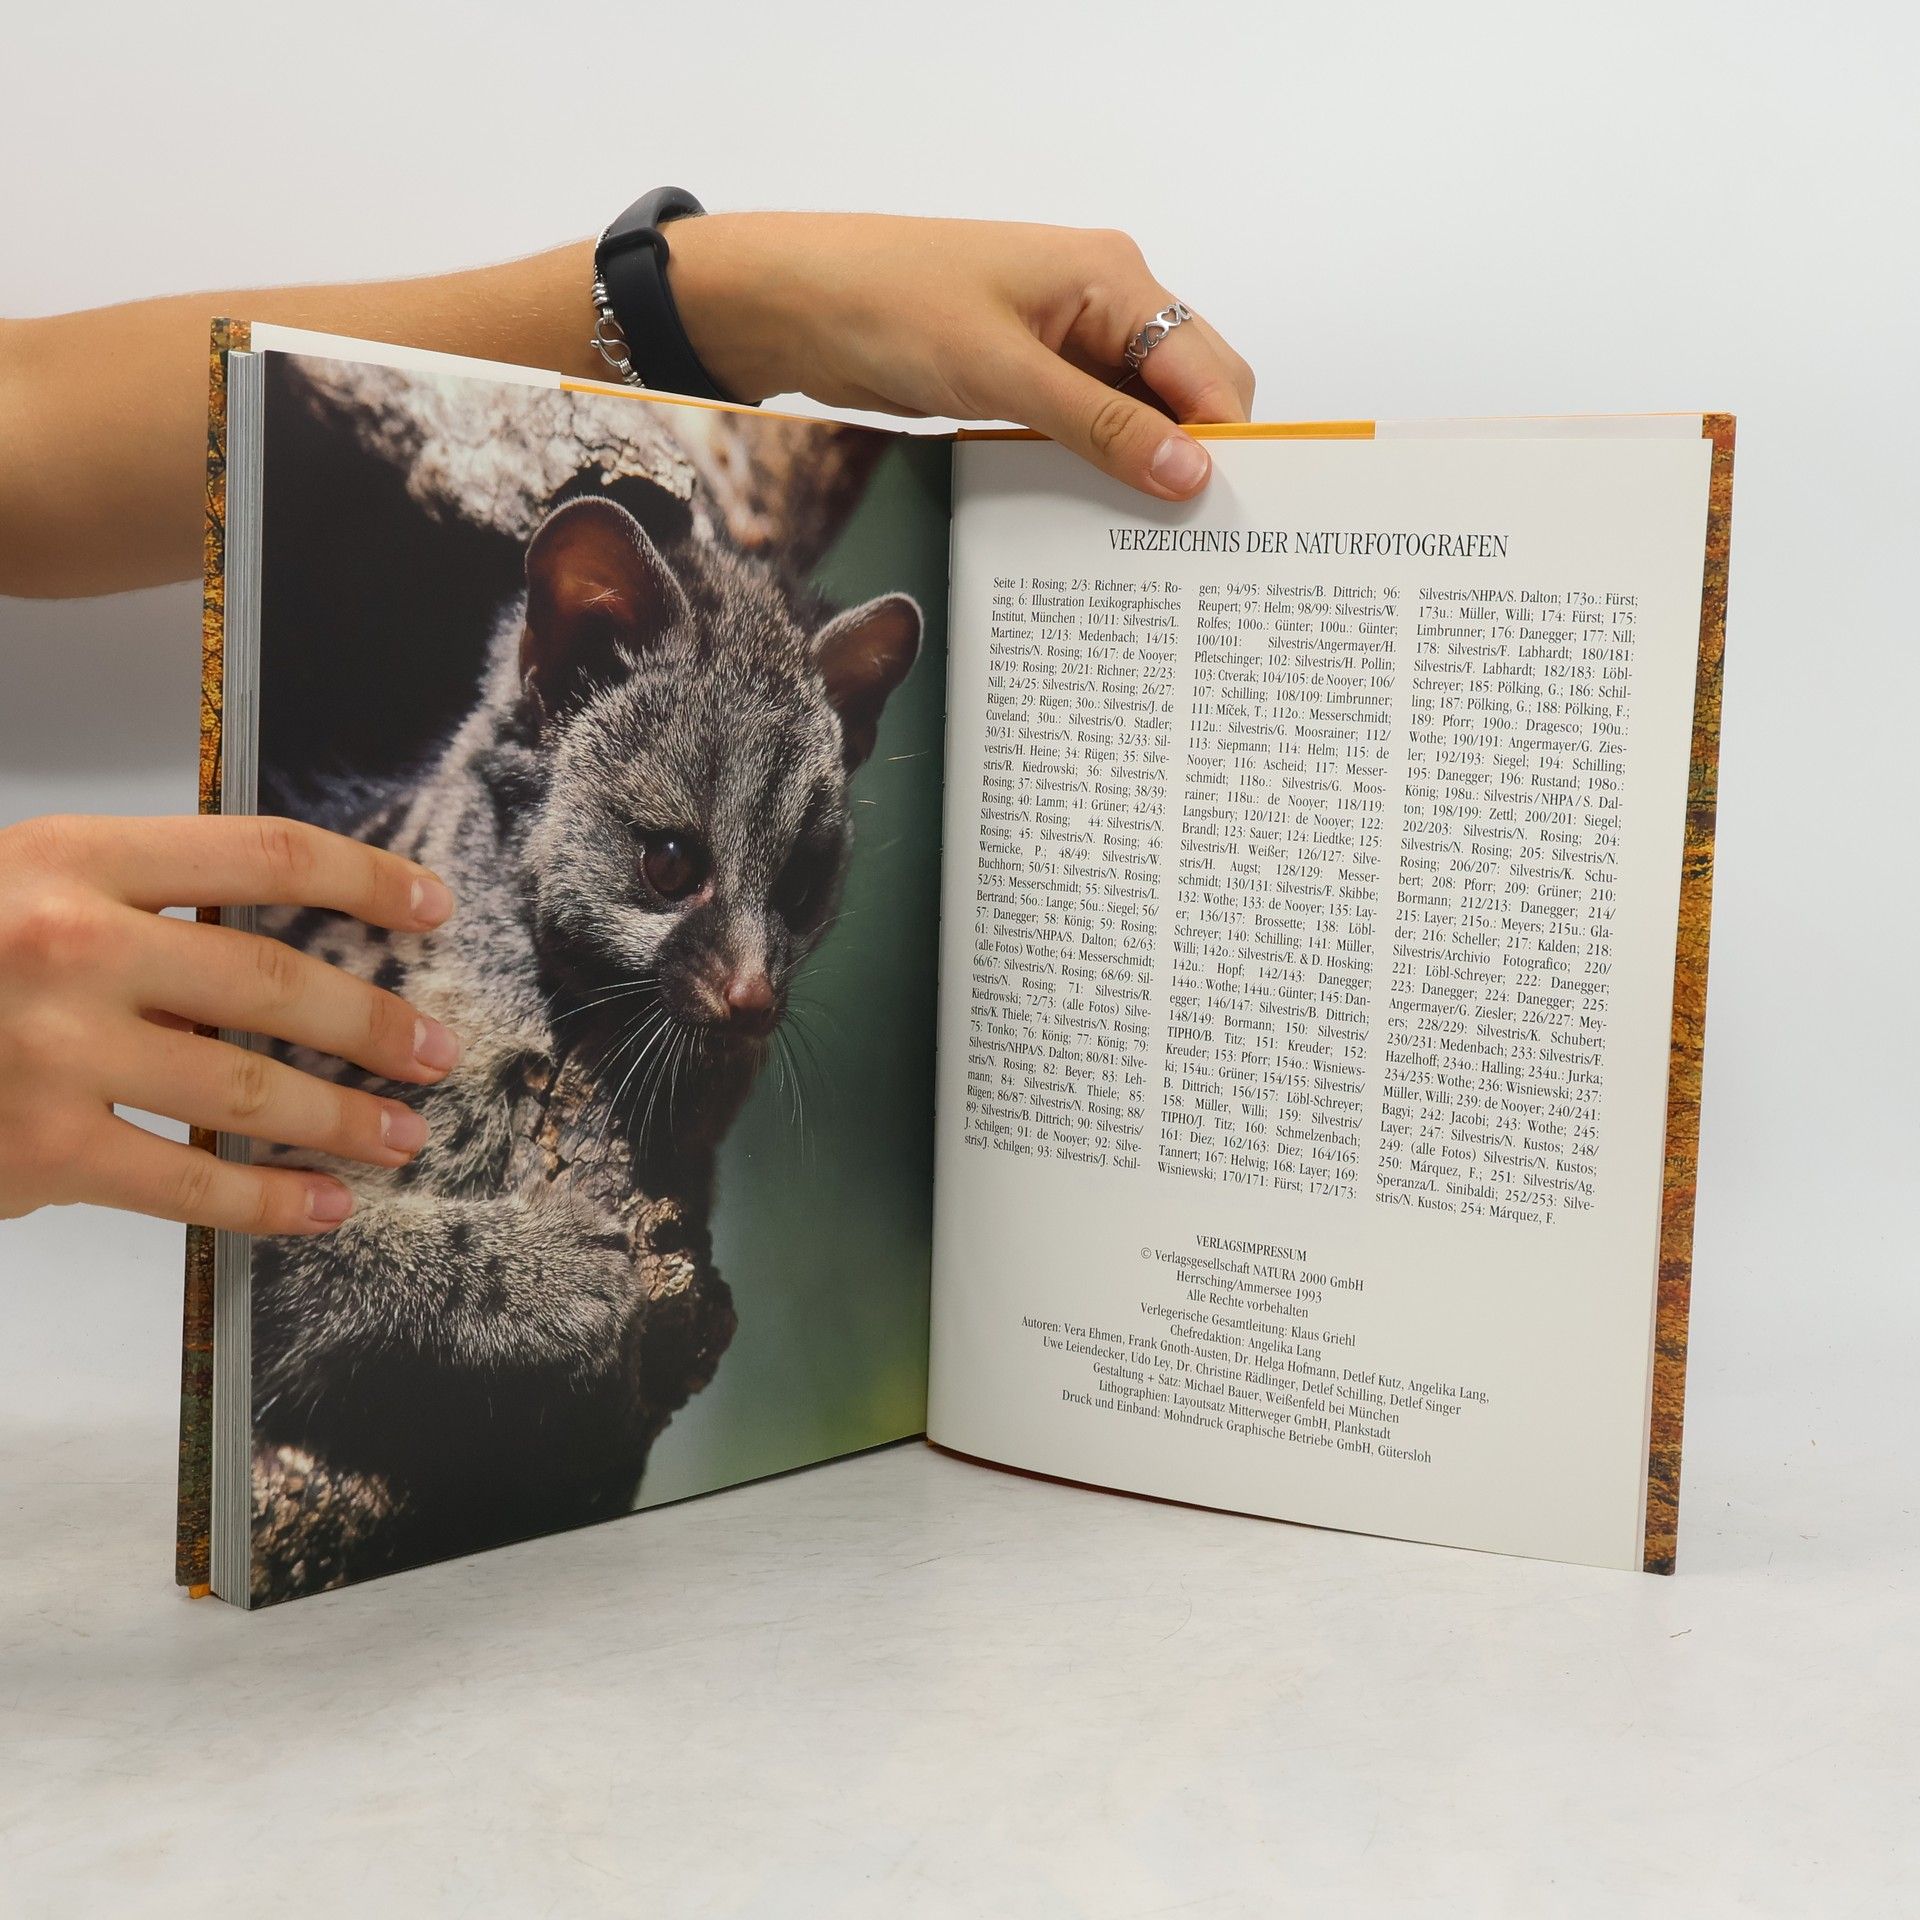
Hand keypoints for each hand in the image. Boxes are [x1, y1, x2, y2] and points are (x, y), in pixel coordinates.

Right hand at [0, 814, 461, 1234]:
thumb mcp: (21, 891)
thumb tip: (283, 953)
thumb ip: (138, 907)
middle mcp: (70, 945)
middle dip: (376, 1023)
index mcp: (71, 858)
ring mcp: (54, 1051)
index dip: (364, 880)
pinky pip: (189, 1181)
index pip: (260, 854)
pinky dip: (272, 1200)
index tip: (430, 909)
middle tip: (437, 1052)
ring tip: (402, 1135)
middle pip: (275, 981)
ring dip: (346, 1118)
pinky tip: (325, 1205)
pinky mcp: (40, 1150)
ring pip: (250, 1088)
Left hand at [667, 213, 1254, 500]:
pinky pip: (1087, 431)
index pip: (1209, 371)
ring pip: (1139, 420)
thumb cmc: (891, 305)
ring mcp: (1065, 345)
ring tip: (1154, 549)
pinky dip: (1098, 471)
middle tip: (1198, 546)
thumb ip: (1101, 426)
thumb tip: (1191, 473)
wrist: (795, 302)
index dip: (1230, 443)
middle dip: (1197, 461)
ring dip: (1145, 473)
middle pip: (1186, 395)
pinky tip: (1098, 522)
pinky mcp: (1027, 380)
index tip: (1237, 520)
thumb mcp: (1004, 373)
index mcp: (1114, 278)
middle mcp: (1103, 305)